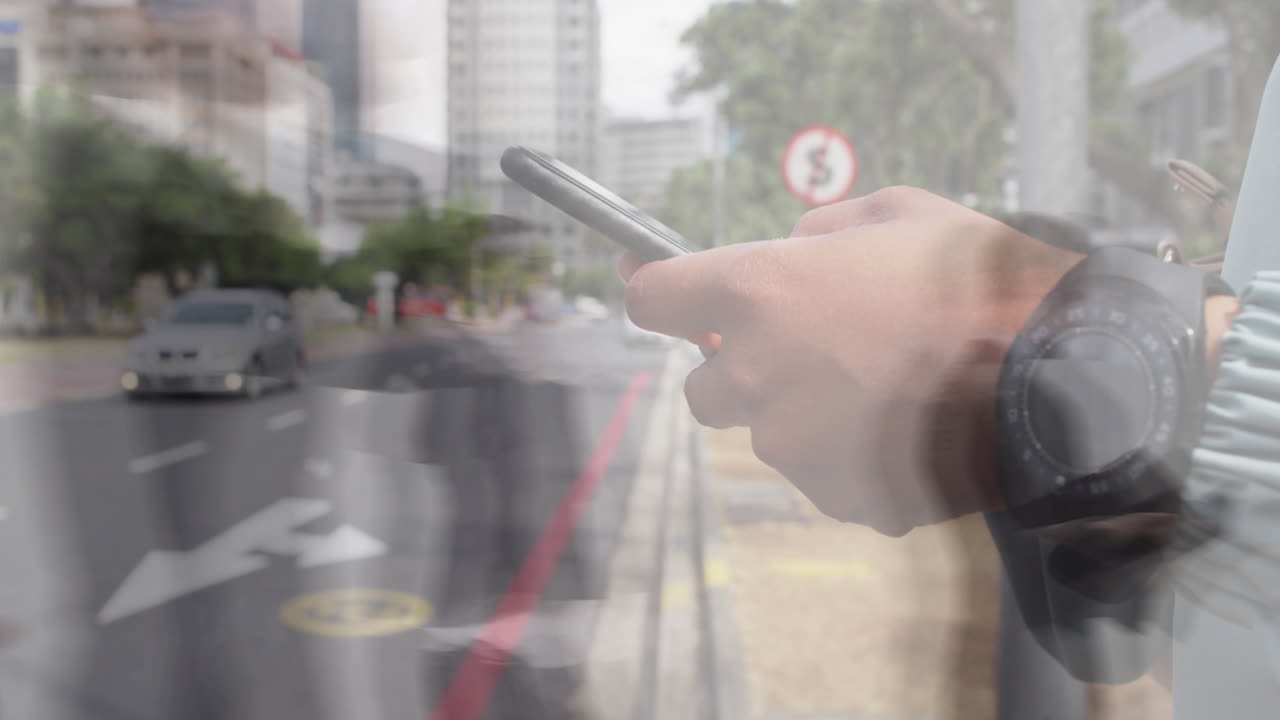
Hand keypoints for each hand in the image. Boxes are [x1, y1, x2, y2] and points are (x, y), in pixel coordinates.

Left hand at [621, 187, 1082, 535]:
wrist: (1061, 375)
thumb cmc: (980, 282)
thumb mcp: (900, 212)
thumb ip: (823, 227)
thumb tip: (794, 246)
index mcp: (759, 292)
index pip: (653, 298)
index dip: (655, 289)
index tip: (655, 286)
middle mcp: (757, 374)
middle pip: (701, 388)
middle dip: (740, 370)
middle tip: (807, 351)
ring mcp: (793, 445)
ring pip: (767, 435)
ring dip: (801, 415)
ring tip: (883, 391)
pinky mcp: (835, 495)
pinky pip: (822, 475)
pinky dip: (849, 457)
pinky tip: (905, 430)